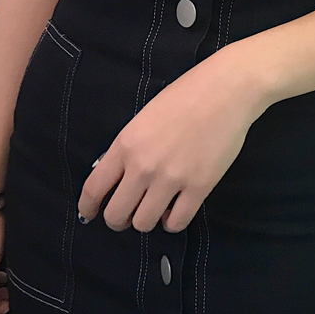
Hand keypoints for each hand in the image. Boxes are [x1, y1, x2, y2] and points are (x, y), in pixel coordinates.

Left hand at [76, 43, 269, 233]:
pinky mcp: (199, 187)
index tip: (91, 213)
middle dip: (118, 219)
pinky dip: (172, 221)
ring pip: (144, 223)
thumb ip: (130, 146)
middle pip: (116, 214)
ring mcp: (171, 179)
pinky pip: (176, 222)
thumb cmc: (187, 94)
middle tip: (128, 214)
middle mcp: (143, 166)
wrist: (226, 89)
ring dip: (147, 220)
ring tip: (156, 209)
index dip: (88, 207)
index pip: (94, 188)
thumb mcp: (146, 116)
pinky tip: (176, 209)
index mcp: (126, 144)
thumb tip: (120, 174)